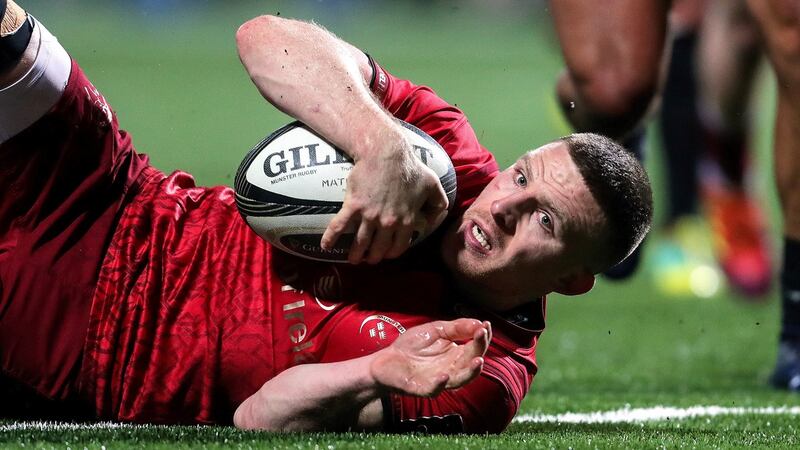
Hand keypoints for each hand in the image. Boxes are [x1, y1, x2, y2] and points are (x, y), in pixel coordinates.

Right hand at [320, 131, 448, 264]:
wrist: (385, 153)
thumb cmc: (409, 168)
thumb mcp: (432, 185)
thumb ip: (438, 204)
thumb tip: (435, 220)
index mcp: (406, 221)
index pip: (398, 247)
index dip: (391, 253)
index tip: (386, 255)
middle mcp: (388, 223)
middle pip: (378, 249)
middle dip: (373, 258)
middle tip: (368, 259)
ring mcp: (369, 216)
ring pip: (360, 243)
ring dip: (355, 255)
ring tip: (353, 259)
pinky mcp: (353, 206)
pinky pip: (339, 226)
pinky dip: (331, 238)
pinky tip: (325, 247)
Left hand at [370, 319, 491, 396]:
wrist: (385, 360)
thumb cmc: (411, 346)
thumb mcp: (436, 330)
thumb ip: (457, 327)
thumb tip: (480, 323)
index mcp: (456, 355)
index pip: (475, 347)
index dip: (482, 337)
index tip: (485, 325)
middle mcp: (452, 369)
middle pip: (471, 361)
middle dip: (479, 348)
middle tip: (481, 334)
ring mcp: (438, 380)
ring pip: (459, 380)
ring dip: (470, 372)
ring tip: (478, 361)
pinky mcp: (421, 388)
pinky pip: (434, 389)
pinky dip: (439, 384)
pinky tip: (444, 375)